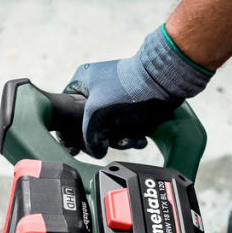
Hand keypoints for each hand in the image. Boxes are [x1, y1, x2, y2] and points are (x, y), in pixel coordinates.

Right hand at [63, 25, 212, 158]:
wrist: (165, 80)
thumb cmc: (126, 92)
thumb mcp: (96, 116)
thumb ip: (88, 138)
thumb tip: (96, 152)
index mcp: (82, 80)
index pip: (66, 108)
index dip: (69, 129)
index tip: (74, 145)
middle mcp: (97, 86)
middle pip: (90, 122)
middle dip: (103, 138)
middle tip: (110, 142)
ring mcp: (115, 94)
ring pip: (110, 126)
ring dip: (121, 139)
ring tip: (132, 139)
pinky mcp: (132, 102)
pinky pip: (126, 124)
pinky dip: (133, 133)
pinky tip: (140, 138)